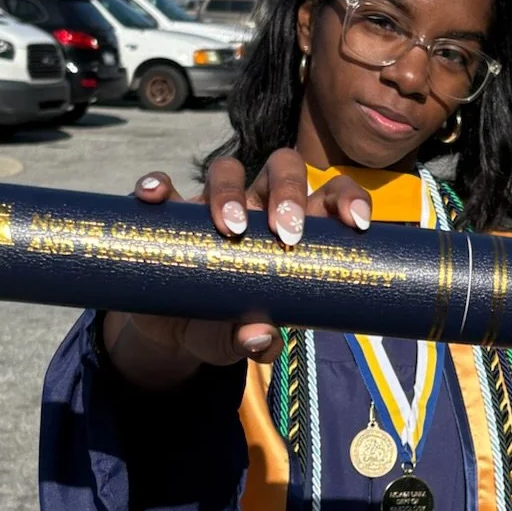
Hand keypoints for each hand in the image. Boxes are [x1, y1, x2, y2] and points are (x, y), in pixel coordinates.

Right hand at [101, 152, 373, 388]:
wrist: (170, 331)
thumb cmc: (224, 327)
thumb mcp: (240, 341)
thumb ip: (254, 342)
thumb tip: (261, 338)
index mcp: (293, 228)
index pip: (329, 196)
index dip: (347, 199)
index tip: (356, 223)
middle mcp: (256, 206)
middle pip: (283, 168)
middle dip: (289, 192)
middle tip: (287, 234)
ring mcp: (211, 205)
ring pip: (227, 169)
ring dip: (230, 191)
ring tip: (230, 229)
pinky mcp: (168, 213)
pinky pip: (163, 187)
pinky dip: (158, 185)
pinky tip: (155, 196)